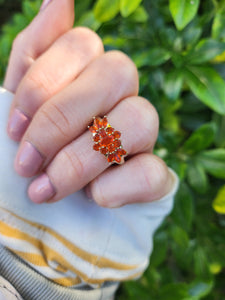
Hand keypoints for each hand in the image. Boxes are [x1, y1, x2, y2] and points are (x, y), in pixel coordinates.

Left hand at [4, 0, 173, 206]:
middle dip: (62, 119)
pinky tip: (92, 199)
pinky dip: (115, 189)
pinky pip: (153, 173)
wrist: (49, 210)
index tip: (12, 127)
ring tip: (46, 189)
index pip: (81, 44)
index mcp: (88, 74)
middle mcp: (122, 97)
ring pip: (140, 119)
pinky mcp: (153, 176)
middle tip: (26, 163)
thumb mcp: (19, 108)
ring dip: (83, 159)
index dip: (43, 83)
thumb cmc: (33, 154)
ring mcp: (142, 137)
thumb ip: (34, 55)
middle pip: (118, 71)